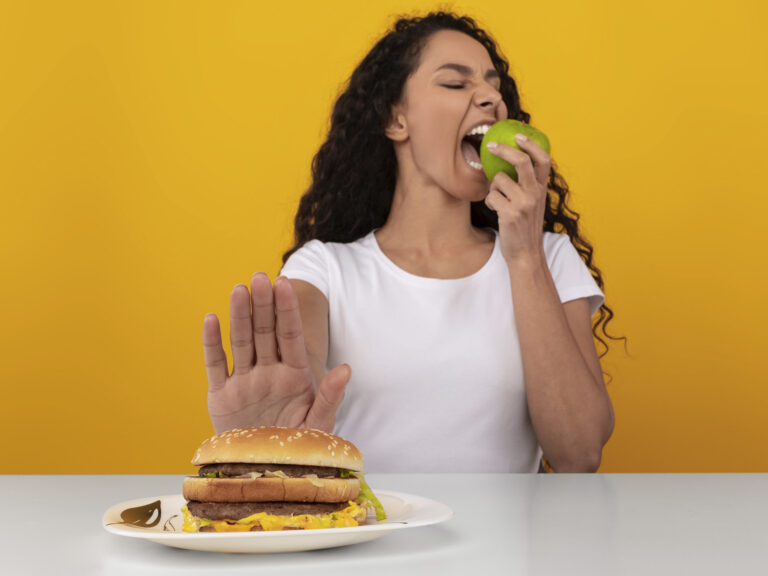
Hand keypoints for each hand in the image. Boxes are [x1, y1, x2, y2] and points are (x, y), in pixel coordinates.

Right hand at [202, 273, 350, 433]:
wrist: (266, 472)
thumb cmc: (298, 447)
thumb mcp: (319, 424)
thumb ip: (330, 396)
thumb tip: (346, 368)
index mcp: (295, 375)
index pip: (290, 336)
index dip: (287, 310)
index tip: (285, 284)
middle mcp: (268, 372)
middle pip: (265, 332)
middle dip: (263, 305)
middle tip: (259, 277)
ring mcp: (244, 382)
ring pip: (240, 341)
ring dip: (239, 316)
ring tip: (238, 289)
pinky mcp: (221, 396)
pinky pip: (216, 364)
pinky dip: (212, 343)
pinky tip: (211, 319)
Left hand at [483, 134, 551, 262]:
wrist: (526, 253)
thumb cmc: (525, 226)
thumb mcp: (533, 203)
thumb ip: (528, 185)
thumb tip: (510, 161)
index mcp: (542, 189)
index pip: (543, 159)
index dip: (532, 145)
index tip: (518, 135)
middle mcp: (535, 193)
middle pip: (520, 161)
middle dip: (504, 150)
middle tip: (490, 146)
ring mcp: (523, 203)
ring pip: (499, 180)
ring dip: (493, 188)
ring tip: (498, 200)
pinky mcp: (510, 213)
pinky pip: (491, 196)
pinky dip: (489, 201)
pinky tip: (496, 210)